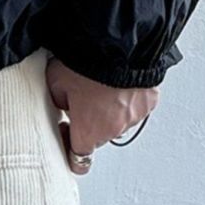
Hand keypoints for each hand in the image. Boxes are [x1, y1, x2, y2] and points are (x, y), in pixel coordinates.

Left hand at [45, 57, 157, 175]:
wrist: (120, 44)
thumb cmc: (88, 63)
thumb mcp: (56, 81)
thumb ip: (58, 100)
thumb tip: (64, 102)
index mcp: (87, 132)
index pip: (78, 160)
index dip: (69, 147)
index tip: (67, 134)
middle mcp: (112, 131)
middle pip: (97, 136)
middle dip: (90, 121)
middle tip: (83, 96)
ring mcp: (133, 118)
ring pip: (118, 121)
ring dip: (110, 109)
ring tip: (102, 84)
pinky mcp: (149, 102)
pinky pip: (135, 105)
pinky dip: (128, 97)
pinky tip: (120, 81)